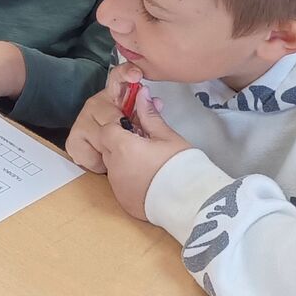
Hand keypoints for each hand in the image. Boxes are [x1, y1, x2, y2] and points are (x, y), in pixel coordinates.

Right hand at [65, 63, 145, 172]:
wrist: (116, 162)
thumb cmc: (130, 142)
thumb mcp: (147, 129)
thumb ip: (150, 115)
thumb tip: (154, 100)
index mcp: (116, 96)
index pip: (118, 76)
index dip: (127, 74)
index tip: (137, 76)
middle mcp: (97, 104)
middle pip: (109, 114)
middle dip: (121, 131)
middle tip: (128, 140)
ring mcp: (83, 119)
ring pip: (96, 133)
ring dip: (108, 147)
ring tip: (115, 152)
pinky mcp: (74, 138)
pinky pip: (82, 148)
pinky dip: (94, 159)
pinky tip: (102, 160)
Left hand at [69, 88, 189, 219]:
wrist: (189, 201)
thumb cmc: (180, 164)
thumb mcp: (167, 136)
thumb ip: (149, 116)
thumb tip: (142, 95)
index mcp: (123, 147)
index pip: (106, 129)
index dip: (118, 126)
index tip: (134, 128)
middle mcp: (114, 167)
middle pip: (107, 148)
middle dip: (120, 143)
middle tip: (144, 144)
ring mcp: (117, 186)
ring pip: (112, 166)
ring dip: (124, 161)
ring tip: (148, 163)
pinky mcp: (122, 201)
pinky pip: (119, 184)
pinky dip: (128, 178)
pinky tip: (147, 179)